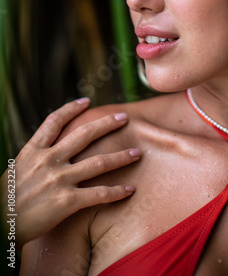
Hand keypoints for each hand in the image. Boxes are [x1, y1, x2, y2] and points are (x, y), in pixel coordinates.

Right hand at [1, 98, 139, 248]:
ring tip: (137, 153)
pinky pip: (98, 194)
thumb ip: (36, 158)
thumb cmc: (6, 199)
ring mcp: (59, 180)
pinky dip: (116, 192)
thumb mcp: (17, 169)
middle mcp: (48, 161)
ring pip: (99, 163)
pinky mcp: (67, 202)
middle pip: (85, 135)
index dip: (71, 109)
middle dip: (107, 124)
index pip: (55, 121)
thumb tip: (51, 149)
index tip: (86, 101)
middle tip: (124, 117)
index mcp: (33, 151)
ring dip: (121, 157)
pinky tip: (129, 189)